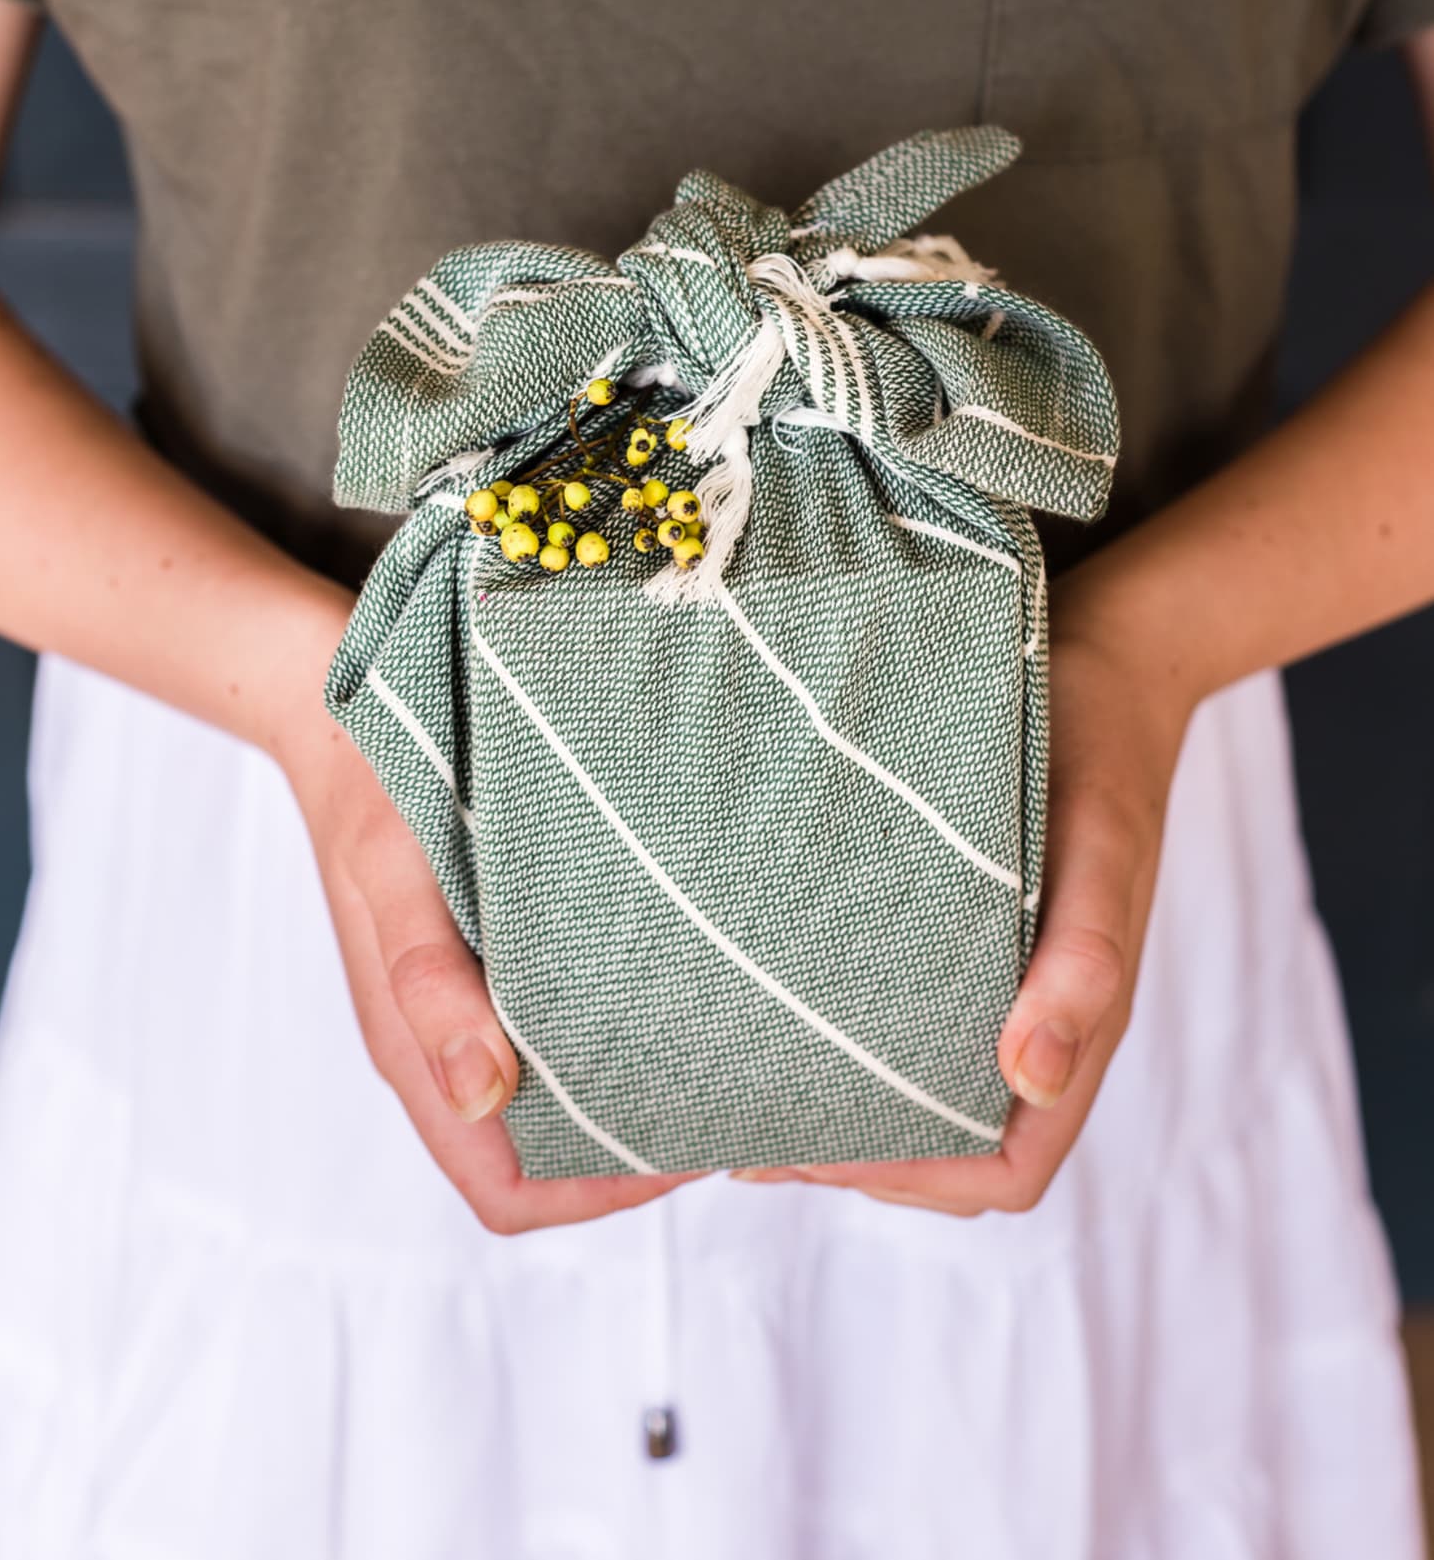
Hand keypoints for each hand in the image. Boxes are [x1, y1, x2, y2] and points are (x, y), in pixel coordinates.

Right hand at [273, 595, 694, 1233]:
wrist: (341, 707)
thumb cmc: (371, 788)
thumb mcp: (395, 875)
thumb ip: (428, 980)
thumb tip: (482, 1093)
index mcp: (417, 1049)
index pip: (506, 1191)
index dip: (592, 1195)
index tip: (679, 1145)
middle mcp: (449, 1042)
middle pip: (546, 1156)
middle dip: (632, 1147)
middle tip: (726, 1088)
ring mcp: (471, 1000)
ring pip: (558, 1091)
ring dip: (631, 1083)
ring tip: (714, 1035)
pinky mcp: (493, 950)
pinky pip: (559, 1018)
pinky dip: (617, 1020)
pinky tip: (671, 971)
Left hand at [736, 564, 1199, 1213]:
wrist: (1101, 658)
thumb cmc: (1100, 751)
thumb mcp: (1101, 847)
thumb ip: (1086, 960)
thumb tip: (1032, 1074)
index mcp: (1076, 1021)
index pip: (1007, 1168)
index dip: (914, 1180)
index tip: (810, 1147)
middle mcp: (1032, 1016)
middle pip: (948, 1144)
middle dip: (851, 1153)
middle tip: (739, 1117)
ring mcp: (994, 975)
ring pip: (918, 1083)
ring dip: (840, 1096)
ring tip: (735, 1067)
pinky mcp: (954, 923)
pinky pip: (902, 1005)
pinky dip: (840, 1024)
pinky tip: (765, 991)